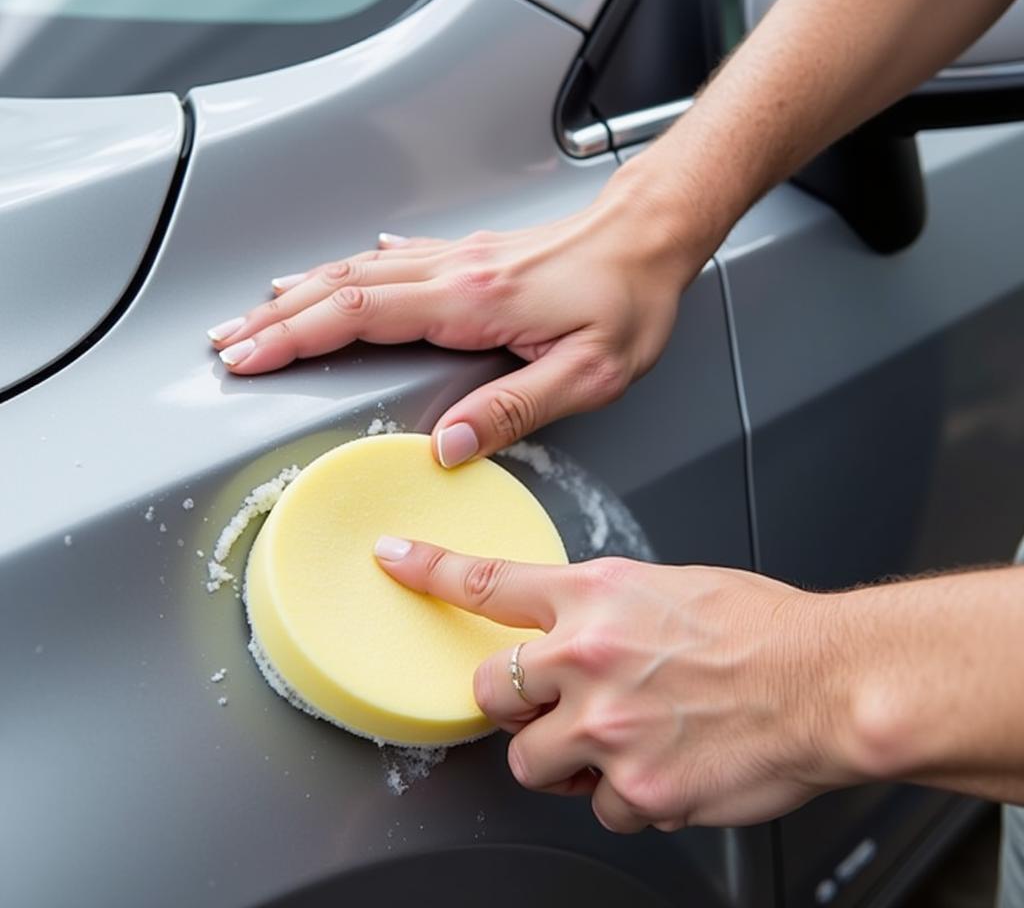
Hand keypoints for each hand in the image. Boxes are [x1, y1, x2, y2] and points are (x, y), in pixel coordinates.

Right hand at [207, 179, 702, 465]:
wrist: (653, 236)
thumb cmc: (628, 301)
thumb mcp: (588, 373)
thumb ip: (513, 410)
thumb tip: (448, 447)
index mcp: (471, 302)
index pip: (359, 316)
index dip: (294, 337)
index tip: (248, 358)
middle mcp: (453, 272)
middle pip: (340, 289)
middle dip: (274, 317)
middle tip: (226, 342)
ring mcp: (458, 258)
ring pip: (357, 271)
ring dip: (300, 292)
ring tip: (256, 312)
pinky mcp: (472, 256)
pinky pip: (393, 260)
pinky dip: (350, 271)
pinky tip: (339, 273)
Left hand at [373, 537, 860, 831]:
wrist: (825, 681)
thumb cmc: (759, 627)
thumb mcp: (668, 588)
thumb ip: (604, 611)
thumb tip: (571, 634)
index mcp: (596, 598)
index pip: (489, 581)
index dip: (429, 568)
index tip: (393, 558)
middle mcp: (589, 659)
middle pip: (491, 691)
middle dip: (512, 701)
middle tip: (554, 700)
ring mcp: (607, 729)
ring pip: (532, 763)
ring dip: (566, 756)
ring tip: (622, 738)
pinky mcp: (637, 791)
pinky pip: (600, 807)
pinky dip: (624, 795)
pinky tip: (663, 766)